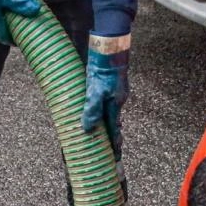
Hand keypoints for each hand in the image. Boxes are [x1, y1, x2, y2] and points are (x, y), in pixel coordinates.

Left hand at [81, 33, 130, 156]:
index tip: (115, 157)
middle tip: (109, 148)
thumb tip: (87, 129)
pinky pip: (108, 102)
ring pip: (111, 112)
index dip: (115, 145)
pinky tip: (99, 108)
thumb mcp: (94, 91)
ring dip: (107, 123)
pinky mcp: (113, 84)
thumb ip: (91, 110)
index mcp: (115, 105)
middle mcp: (118, 100)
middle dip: (112, 136)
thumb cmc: (102, 71)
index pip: (114, 131)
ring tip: (103, 132)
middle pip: (114, 122)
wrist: (109, 48)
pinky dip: (104, 110)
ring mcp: (117, 92)